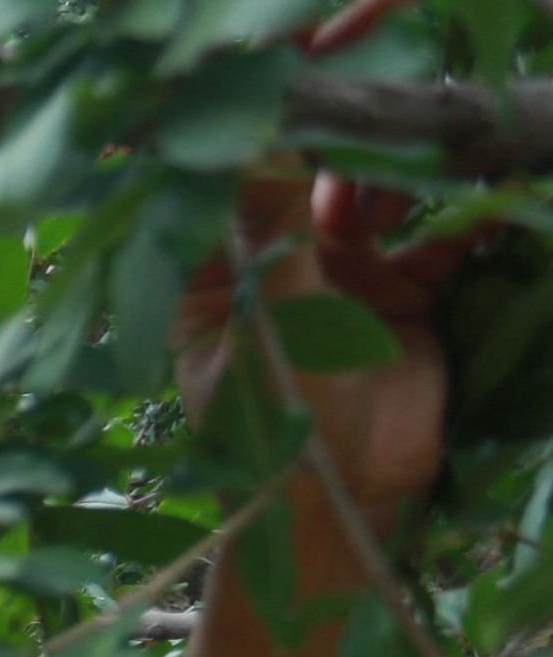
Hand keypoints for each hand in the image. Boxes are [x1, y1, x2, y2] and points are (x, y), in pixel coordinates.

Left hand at [175, 170, 463, 525]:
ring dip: (391, 187)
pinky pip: (434, 246)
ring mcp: (341, 283)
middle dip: (335, 164)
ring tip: (405, 189)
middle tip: (363, 150)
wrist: (339, 501)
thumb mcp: (270, 322)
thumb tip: (266, 144)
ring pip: (370, 209)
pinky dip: (456, 225)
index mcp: (213, 281)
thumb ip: (275, 233)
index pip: (229, 198)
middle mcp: (275, 272)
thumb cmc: (275, 424)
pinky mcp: (403, 300)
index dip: (259, 154)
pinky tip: (477, 206)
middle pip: (303, 192)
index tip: (296, 120)